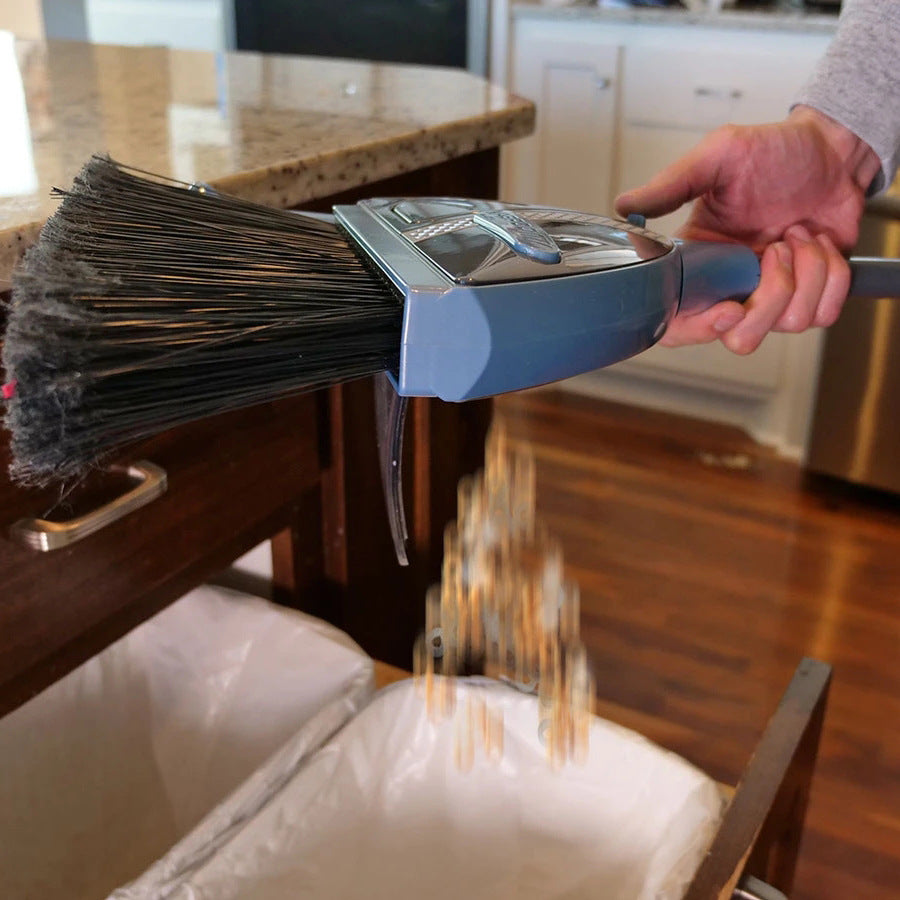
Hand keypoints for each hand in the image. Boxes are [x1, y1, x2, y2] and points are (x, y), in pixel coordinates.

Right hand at [615, 106, 880, 353]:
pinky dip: (832, 274)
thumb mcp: (718, 157)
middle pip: (740, 338)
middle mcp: (733, 288)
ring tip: (797, 233)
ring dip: (806, 272)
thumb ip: (670, 185)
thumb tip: (624, 205)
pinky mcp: (813, 296)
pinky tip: (819, 242)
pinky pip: (823, 313)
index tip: (727, 309)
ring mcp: (773, 296)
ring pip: (788, 324)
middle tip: (775, 250)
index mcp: (699, 266)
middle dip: (768, 300)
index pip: (679, 324)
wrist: (831, 149)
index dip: (698, 329)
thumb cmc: (772, 151)